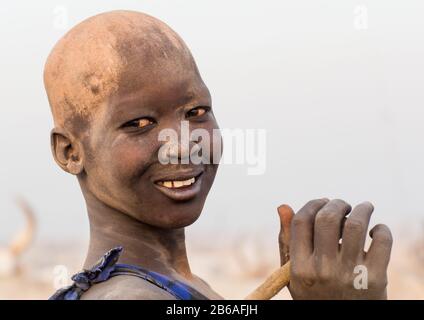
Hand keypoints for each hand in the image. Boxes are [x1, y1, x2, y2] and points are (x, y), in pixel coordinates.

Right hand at [278, 199, 392, 299]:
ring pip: (355, 225)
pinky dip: (381, 229)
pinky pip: (382, 241)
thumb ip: (286, 241)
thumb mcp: (294, 274)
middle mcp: (323, 270)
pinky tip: (374, 232)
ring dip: (361, 209)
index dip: (312, 204)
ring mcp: (350, 274)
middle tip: (343, 205)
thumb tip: (283, 206)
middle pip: (327, 219)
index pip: (302, 221)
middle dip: (336, 203)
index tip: (322, 202)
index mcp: (300, 268)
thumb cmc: (316, 294)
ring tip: (363, 208)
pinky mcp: (375, 278)